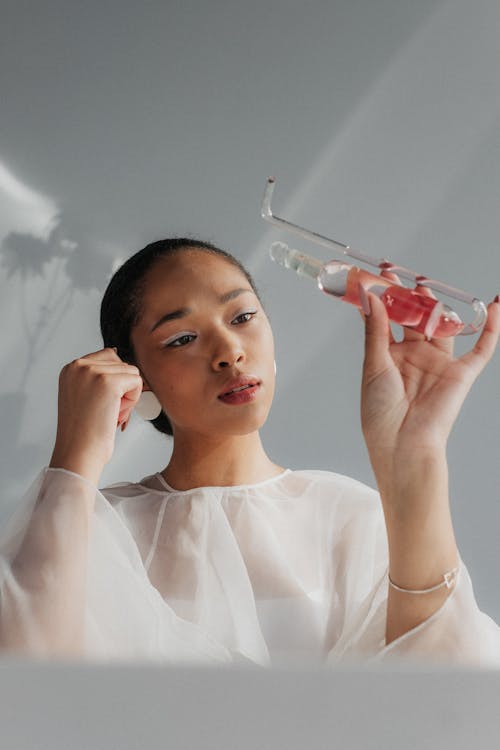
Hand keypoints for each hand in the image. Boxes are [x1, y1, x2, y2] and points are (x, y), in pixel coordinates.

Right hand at [50, 347, 142, 480]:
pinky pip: (138, 381)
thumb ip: (96, 375)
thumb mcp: (83, 395)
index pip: (108, 357)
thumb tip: (118, 354)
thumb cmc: (85, 432)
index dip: (114, 382)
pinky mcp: (108, 382)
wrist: (78, 453)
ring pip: (131, 372)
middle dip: (122, 387)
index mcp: (70, 368)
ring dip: (128, 395)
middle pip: (121, 363)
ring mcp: (92, 372)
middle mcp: (78, 365)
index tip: (101, 404)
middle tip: (107, 411)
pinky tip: (116, 414)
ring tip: (110, 414)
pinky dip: (133, 400)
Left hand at [359, 272, 499, 459]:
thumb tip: (370, 297)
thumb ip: (375, 330)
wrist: (403, 445)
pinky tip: (495, 305)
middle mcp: (415, 358)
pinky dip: (491, 328)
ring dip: (437, 307)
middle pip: (415, 321)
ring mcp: (439, 364)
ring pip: (442, 328)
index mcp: (390, 359)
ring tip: (425, 287)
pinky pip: (481, 349)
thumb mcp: (374, 366)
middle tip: (399, 277)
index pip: (387, 322)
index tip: (377, 277)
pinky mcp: (461, 374)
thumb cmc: (381, 413)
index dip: (383, 300)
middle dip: (409, 299)